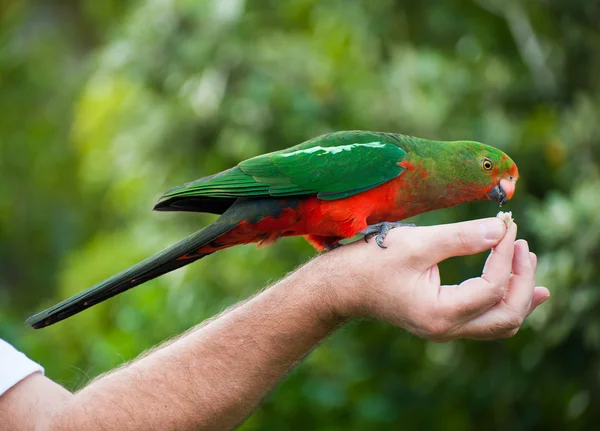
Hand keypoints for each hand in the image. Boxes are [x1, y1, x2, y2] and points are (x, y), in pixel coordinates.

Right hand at [319, 218, 548, 341]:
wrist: (341, 285)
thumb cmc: (371, 262)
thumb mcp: (416, 244)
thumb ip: (461, 237)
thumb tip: (501, 228)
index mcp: (439, 314)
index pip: (492, 287)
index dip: (505, 255)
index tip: (506, 225)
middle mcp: (446, 330)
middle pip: (507, 316)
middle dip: (522, 279)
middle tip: (522, 244)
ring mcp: (445, 329)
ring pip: (500, 322)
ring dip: (519, 293)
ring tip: (528, 261)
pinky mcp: (442, 320)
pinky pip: (486, 320)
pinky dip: (505, 300)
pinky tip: (518, 284)